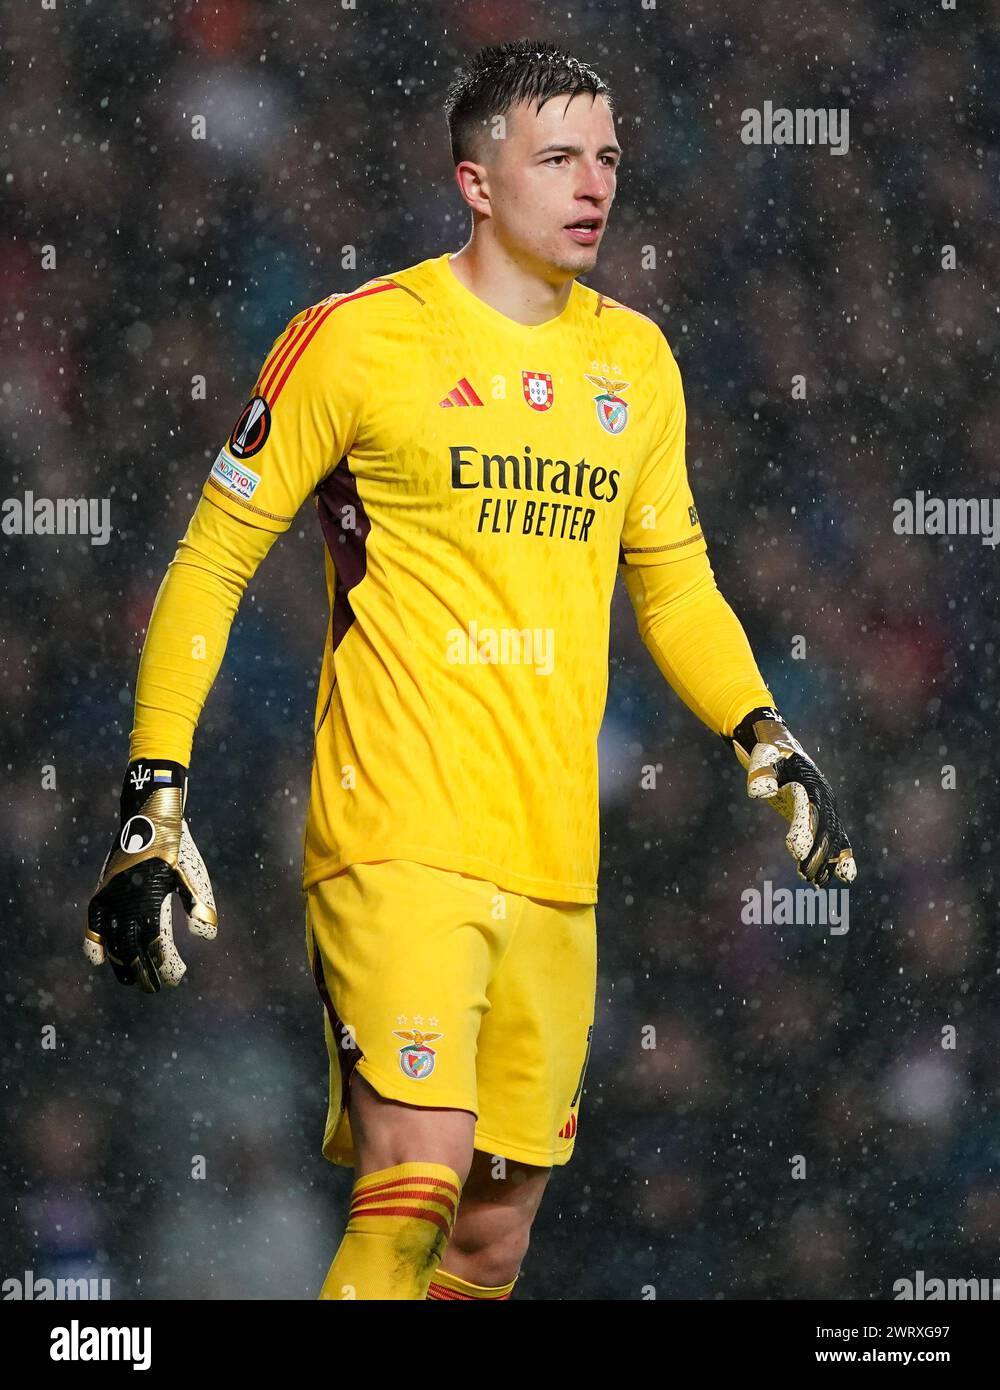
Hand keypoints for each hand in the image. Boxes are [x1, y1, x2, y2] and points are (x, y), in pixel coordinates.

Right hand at [84, 760, 216, 991]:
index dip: (165, 965)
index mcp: (152, 898)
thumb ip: (199, 904)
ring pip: (110, 940)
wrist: (150, 815)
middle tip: (154, 988)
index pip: (157, 944)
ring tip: (131, 980)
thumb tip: (206, 937)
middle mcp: (127, 900)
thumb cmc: (178, 847)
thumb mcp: (193, 874)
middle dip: (143, 972)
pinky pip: (93, 922)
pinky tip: (99, 960)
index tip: (176, 978)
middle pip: (132, 949)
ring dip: (121, 963)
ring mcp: (111, 895)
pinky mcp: (103, 890)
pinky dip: (94, 942)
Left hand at [730, 707, 856, 887]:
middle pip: (826, 828)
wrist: (781, 744)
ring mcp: (826, 805)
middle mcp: (824, 795)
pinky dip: (840, 855)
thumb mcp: (763, 754)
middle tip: (810, 878)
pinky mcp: (821, 813)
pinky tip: (842, 877)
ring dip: (828, 860)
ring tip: (819, 884)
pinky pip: (835, 836)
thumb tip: (759, 792)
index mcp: (810, 782)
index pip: (811, 811)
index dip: (806, 832)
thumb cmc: (770, 750)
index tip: (797, 852)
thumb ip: (760, 770)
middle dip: (820, 854)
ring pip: (833, 836)